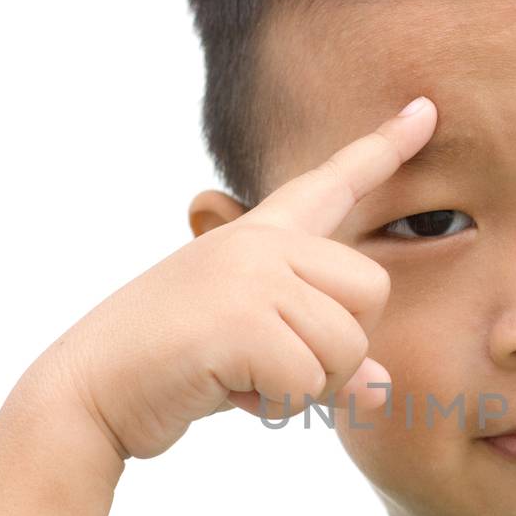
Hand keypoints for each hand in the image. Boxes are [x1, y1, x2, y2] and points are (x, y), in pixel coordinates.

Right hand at [33, 97, 436, 461]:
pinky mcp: (241, 319)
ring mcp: (250, 274)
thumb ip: (320, 355)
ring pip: (348, 345)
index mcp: (260, 236)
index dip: (383, 148)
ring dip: (305, 386)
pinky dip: (277, 405)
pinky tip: (229, 391)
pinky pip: (310, 381)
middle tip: (271, 364)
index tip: (426, 110)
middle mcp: (261, 243)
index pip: (332, 185)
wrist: (89, 393)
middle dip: (338, 348)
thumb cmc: (172, 370)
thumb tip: (381, 387)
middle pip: (373, 291)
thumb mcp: (256, 353)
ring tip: (242, 376)